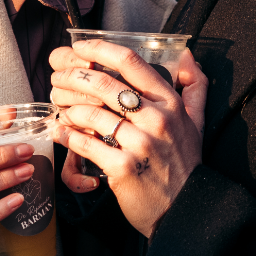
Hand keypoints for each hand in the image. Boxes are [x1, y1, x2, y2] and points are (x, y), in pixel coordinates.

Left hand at [50, 40, 206, 238]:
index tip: (79, 46)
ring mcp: (139, 144)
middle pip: (103, 84)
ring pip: (90, 114)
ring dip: (68, 108)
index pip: (130, 62)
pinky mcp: (122, 168)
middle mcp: (156, 119)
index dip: (99, 48)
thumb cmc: (184, 163)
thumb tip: (188, 56)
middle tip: (58, 78)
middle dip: (73, 77)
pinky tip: (61, 132)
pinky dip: (68, 136)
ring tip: (61, 107)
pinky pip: (85, 144)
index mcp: (170, 102)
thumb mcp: (197, 122)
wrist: (183, 208)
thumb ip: (195, 87)